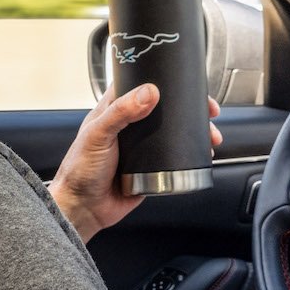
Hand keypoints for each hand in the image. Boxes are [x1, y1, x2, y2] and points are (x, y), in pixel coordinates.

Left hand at [49, 86, 222, 242]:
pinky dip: (191, 154)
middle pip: (166, 109)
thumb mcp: (98, 135)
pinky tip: (202, 154)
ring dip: (195, 133)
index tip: (186, 82)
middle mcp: (131, 126)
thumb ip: (120, 112)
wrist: (84, 209)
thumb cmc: (79, 171)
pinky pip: (175, 157)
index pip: (142, 85)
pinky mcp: (152, 167)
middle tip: (208, 111)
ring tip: (210, 136)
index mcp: (114, 111)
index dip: (164, 80)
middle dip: (190, 109)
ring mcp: (143, 147)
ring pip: (174, 133)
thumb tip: (148, 93)